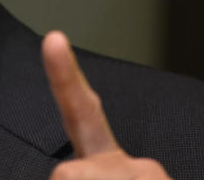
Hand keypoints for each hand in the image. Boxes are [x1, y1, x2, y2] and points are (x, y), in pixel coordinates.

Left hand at [42, 31, 170, 178]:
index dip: (65, 76)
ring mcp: (145, 175)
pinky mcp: (150, 178)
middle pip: (65, 174)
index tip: (53, 38)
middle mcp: (136, 168)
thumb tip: (66, 170)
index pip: (85, 115)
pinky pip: (77, 176)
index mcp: (117, 168)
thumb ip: (82, 173)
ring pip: (68, 177)